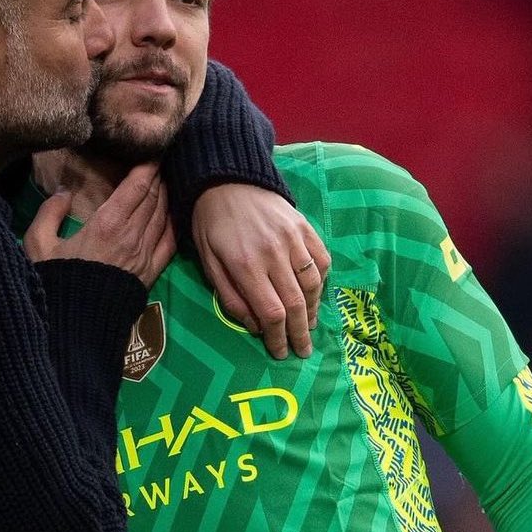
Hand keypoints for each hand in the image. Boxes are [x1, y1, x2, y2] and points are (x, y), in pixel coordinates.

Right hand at [24, 163, 175, 289]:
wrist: (75, 324)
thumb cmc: (55, 281)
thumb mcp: (38, 244)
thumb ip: (49, 213)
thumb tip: (63, 193)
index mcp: (107, 224)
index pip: (137, 187)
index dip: (147, 166)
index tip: (151, 152)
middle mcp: (132, 236)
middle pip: (154, 197)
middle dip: (157, 177)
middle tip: (158, 162)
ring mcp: (145, 255)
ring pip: (163, 216)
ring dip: (166, 196)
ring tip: (164, 182)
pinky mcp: (151, 272)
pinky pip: (170, 242)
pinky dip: (173, 223)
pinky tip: (172, 213)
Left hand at [191, 184, 330, 359]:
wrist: (227, 179)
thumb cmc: (211, 225)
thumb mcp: (209, 263)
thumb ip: (231, 297)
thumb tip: (256, 326)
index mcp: (247, 266)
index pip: (272, 313)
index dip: (278, 338)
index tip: (279, 352)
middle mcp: (275, 254)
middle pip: (296, 305)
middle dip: (299, 333)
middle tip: (302, 351)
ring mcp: (294, 239)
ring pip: (313, 284)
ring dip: (313, 311)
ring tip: (308, 327)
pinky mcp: (305, 227)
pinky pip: (322, 261)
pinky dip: (322, 282)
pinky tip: (315, 295)